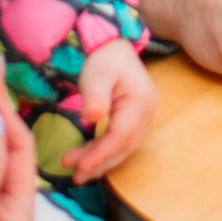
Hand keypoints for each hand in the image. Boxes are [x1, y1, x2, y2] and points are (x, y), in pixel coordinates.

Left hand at [60, 40, 156, 181]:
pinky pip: (122, 142)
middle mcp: (147, 112)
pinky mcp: (135, 118)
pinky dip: (106, 153)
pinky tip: (91, 159)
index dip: (100, 153)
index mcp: (140, 101)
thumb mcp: (96, 73)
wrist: (112, 44)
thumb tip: (91, 116)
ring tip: (79, 174)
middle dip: (99, 163)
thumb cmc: (104, 56)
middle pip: (124, 146)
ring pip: (124, 147)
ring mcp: (143, 116)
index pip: (120, 136)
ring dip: (102, 162)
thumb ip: (95, 95)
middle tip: (75, 176)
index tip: (78, 166)